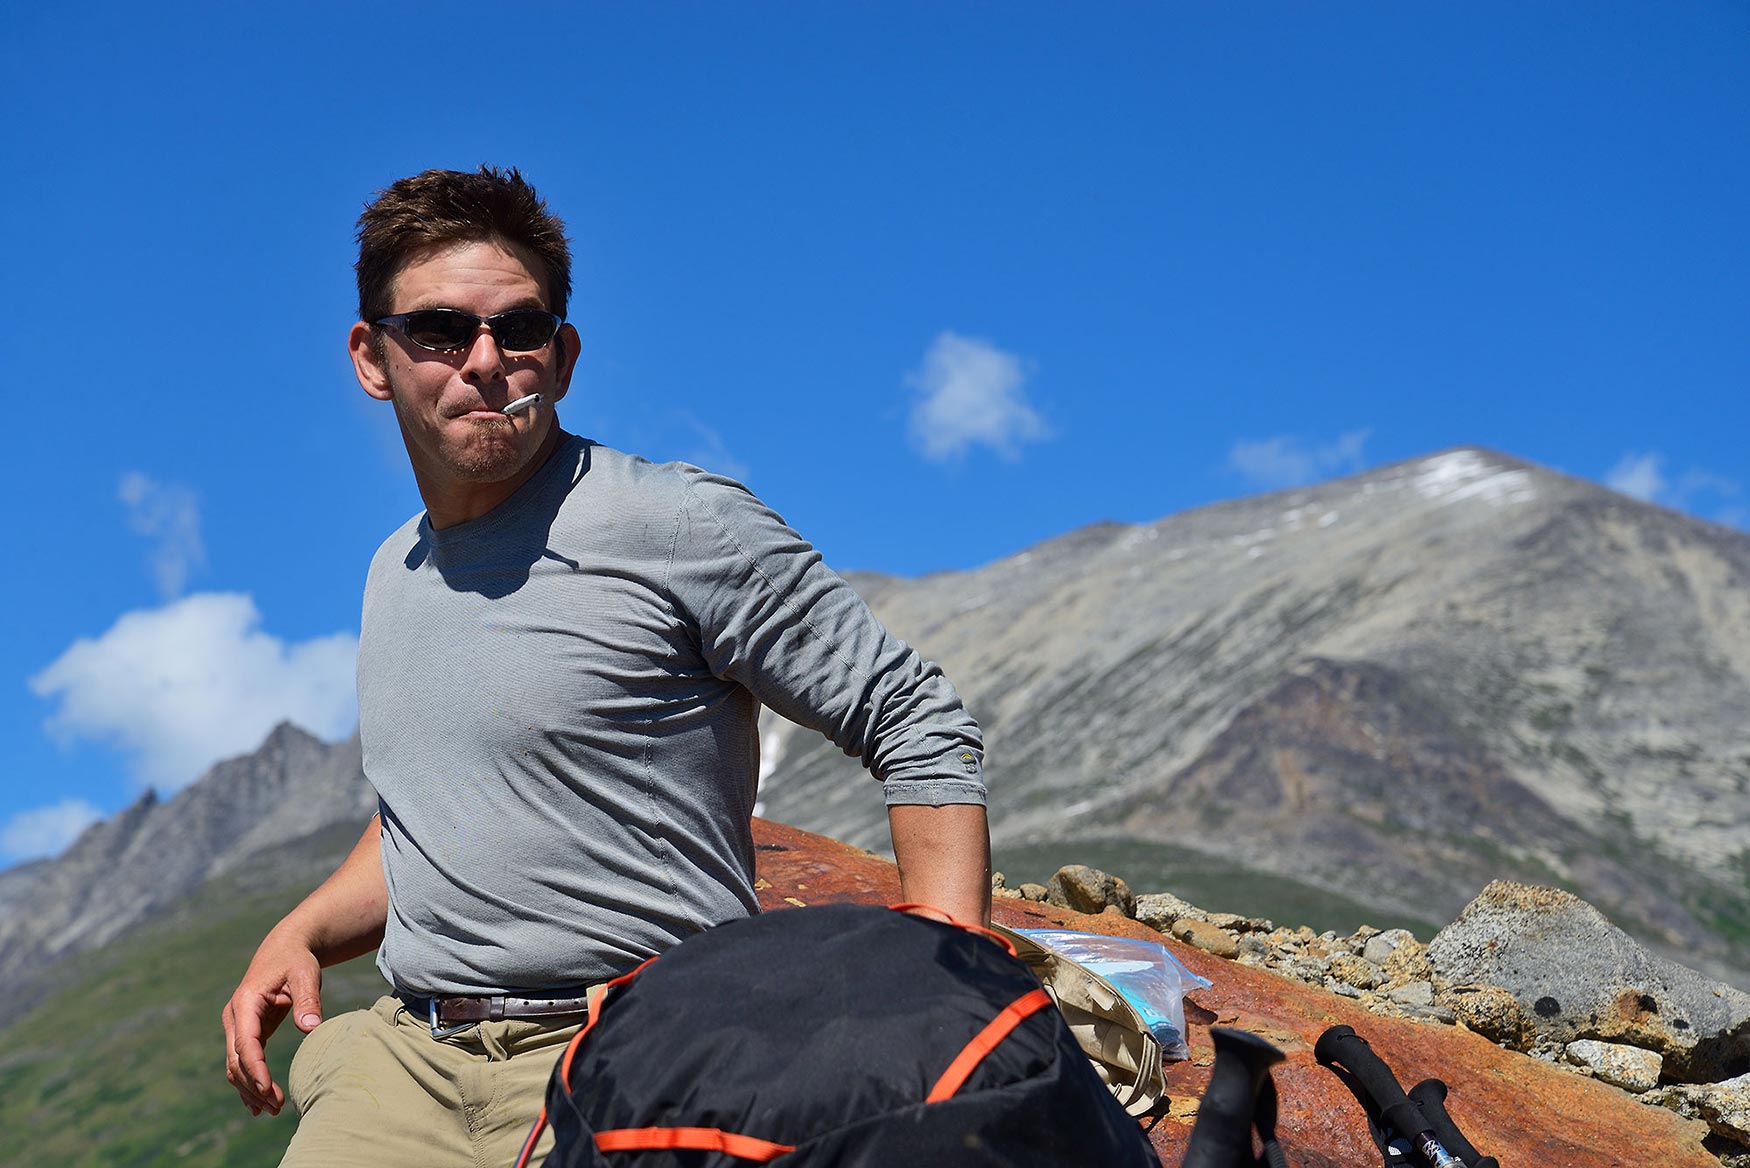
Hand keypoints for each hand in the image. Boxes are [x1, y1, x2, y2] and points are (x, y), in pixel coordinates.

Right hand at [221, 929, 323, 1115]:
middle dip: (253, 1086)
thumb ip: (308, 1000)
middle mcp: (234, 1017)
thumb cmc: (297, 960)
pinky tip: (258, 1104)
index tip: (268, 1090)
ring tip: (272, 1110)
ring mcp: (237, 1025)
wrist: (286, 948)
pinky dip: (248, 1082)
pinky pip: (242, 1062)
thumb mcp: (306, 974)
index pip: (245, 1043)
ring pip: (236, 1065)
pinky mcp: (246, 1031)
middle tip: (276, 1108)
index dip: (255, 1069)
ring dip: (250, 1089)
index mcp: (246, 1002)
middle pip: (237, 1060)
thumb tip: (311, 1028)